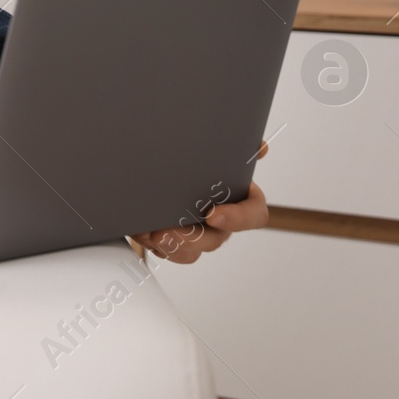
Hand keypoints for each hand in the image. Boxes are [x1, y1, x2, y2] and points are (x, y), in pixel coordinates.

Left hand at [130, 139, 271, 264]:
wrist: (171, 169)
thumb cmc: (204, 164)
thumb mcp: (221, 152)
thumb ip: (240, 149)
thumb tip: (259, 147)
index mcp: (239, 200)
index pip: (253, 214)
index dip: (238, 218)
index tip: (214, 215)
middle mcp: (220, 223)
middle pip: (214, 240)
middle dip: (191, 238)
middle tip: (170, 230)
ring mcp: (197, 235)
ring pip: (189, 251)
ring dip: (170, 245)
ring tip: (151, 233)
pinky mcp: (173, 241)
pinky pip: (166, 250)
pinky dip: (151, 242)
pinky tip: (140, 230)